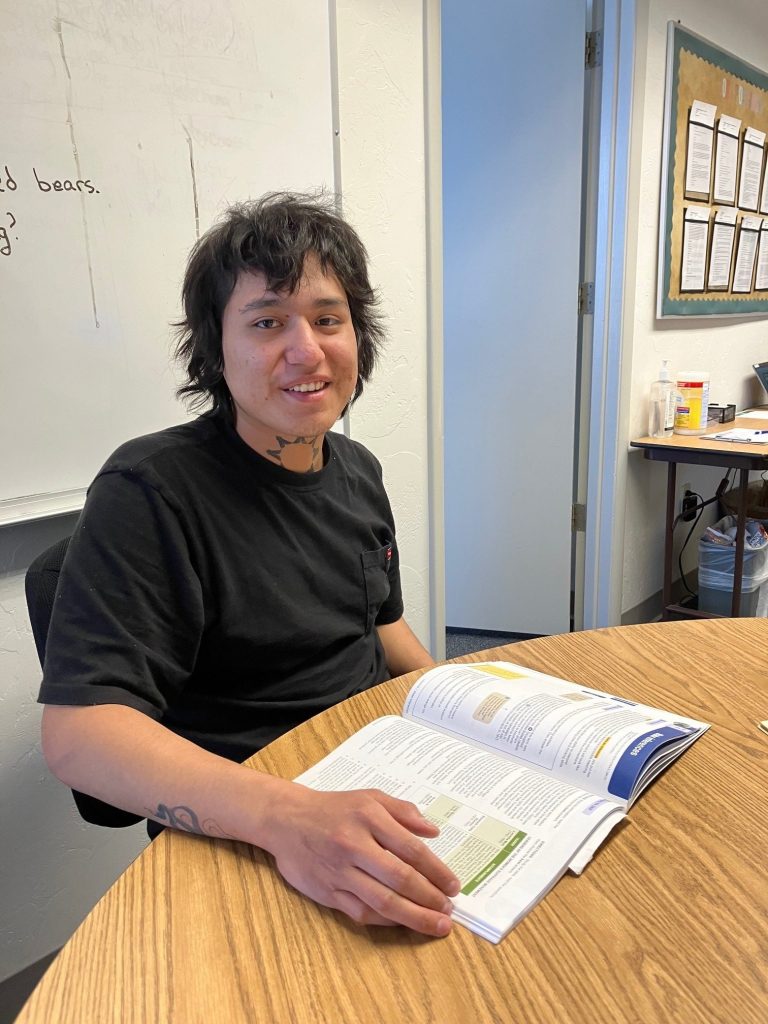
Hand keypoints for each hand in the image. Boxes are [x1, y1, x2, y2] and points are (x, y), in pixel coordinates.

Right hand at [263, 785, 460, 936]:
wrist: (286, 820)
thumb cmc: (334, 808)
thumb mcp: (369, 797)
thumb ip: (403, 811)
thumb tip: (433, 831)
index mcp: (368, 817)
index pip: (410, 849)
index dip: (436, 871)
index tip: (453, 886)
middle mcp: (354, 845)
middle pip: (400, 878)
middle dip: (429, 898)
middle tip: (449, 911)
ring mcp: (340, 871)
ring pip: (382, 901)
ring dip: (414, 917)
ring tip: (435, 924)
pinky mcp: (327, 892)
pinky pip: (361, 912)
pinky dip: (386, 921)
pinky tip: (403, 922)